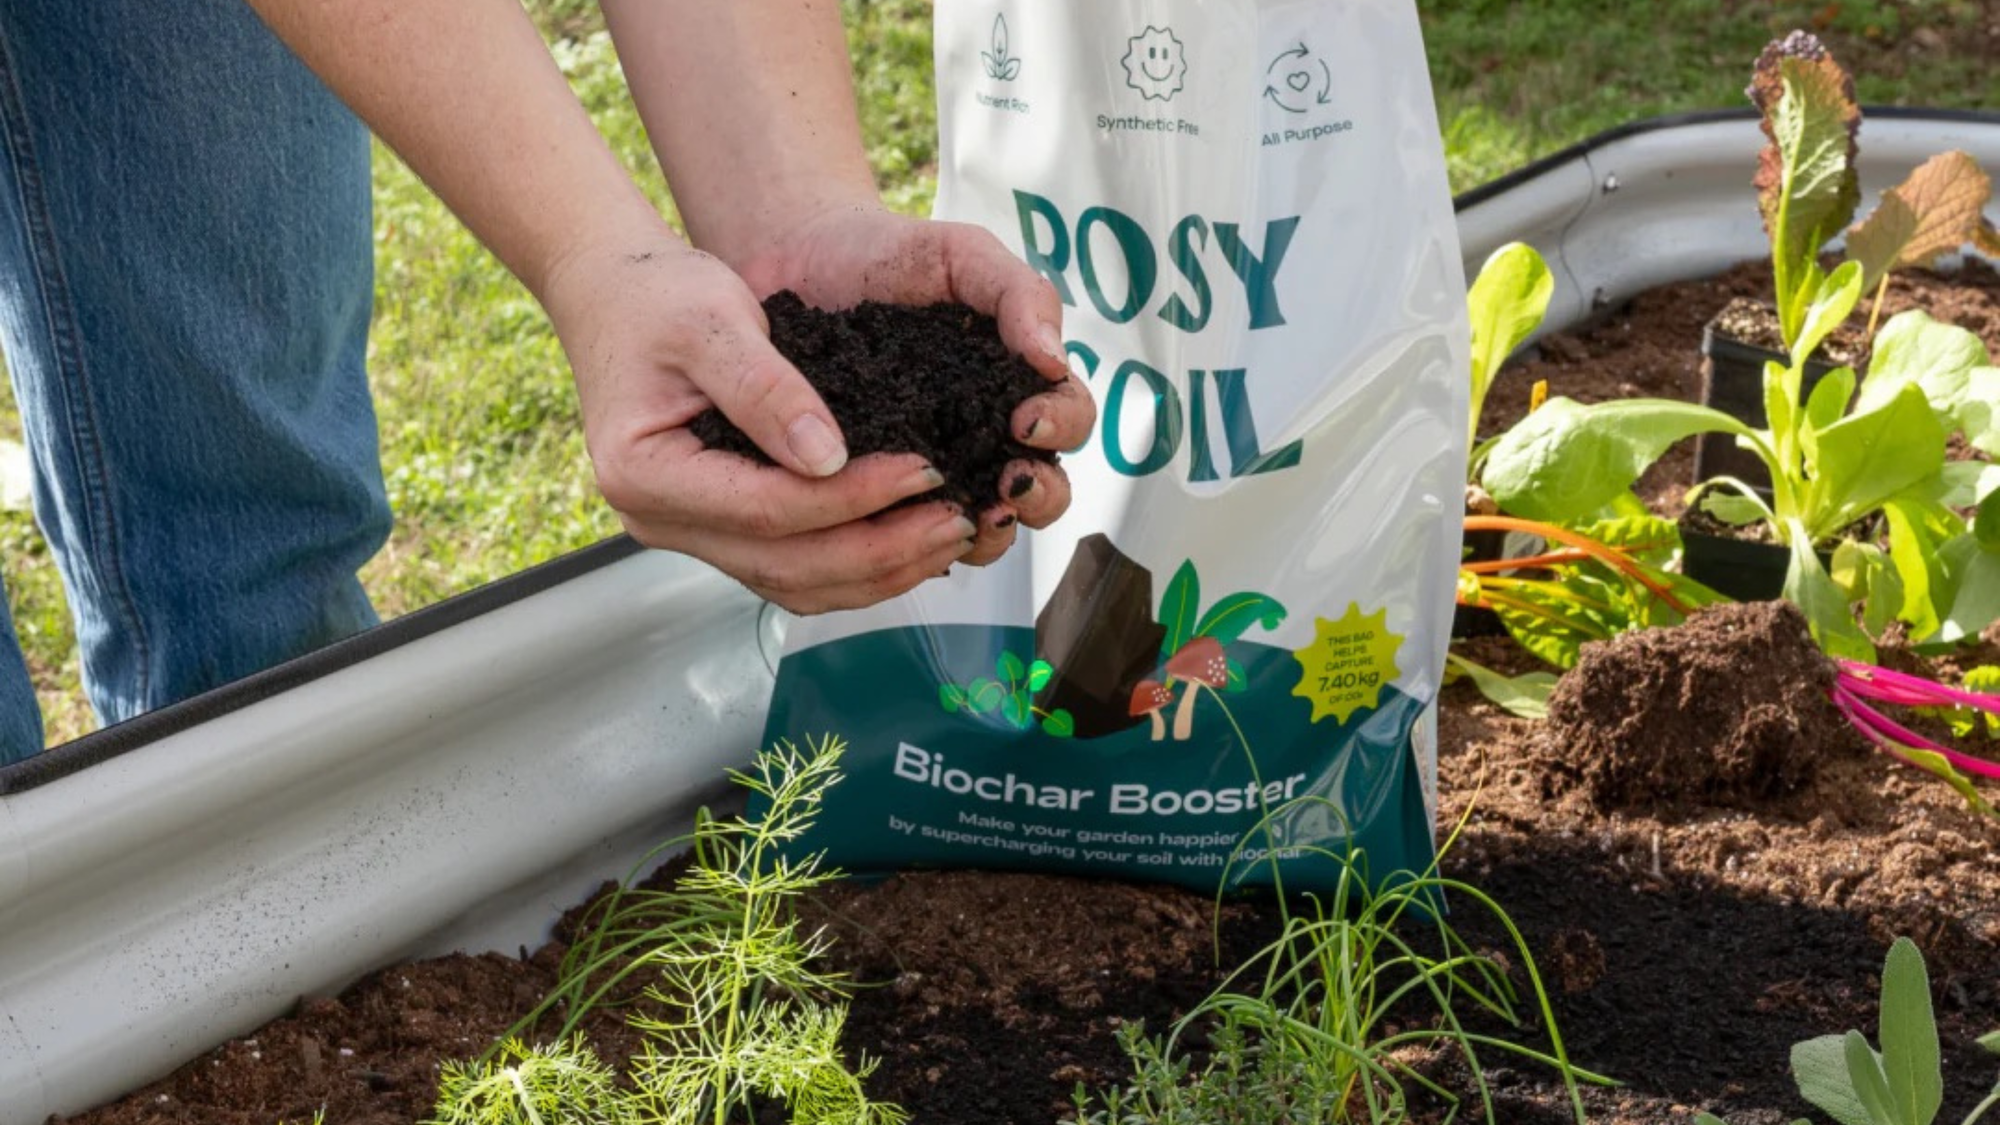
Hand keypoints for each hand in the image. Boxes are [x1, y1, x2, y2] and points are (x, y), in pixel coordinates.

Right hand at [541, 216, 1087, 614]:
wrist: (619, 297)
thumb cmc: (658, 297)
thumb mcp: (712, 321)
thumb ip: (766, 389)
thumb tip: (829, 459)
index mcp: (647, 474)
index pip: (770, 509)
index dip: (856, 497)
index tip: (928, 468)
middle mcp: (660, 521)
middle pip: (789, 565)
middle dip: (883, 549)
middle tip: (959, 519)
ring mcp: (690, 534)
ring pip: (797, 583)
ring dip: (880, 570)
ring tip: (950, 534)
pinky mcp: (720, 530)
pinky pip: (796, 569)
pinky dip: (857, 565)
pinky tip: (914, 541)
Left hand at [734, 205, 1094, 564]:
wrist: (800, 260)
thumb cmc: (891, 255)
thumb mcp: (963, 255)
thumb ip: (1018, 294)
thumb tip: (1055, 360)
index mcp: (1016, 382)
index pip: (1068, 419)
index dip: (1060, 427)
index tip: (1024, 419)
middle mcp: (985, 436)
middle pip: (1040, 491)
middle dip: (1037, 497)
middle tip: (1005, 486)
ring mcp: (933, 469)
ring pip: (981, 528)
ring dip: (985, 535)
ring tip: (962, 521)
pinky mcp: (877, 491)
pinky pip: (905, 535)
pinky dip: (912, 542)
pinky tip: (898, 529)